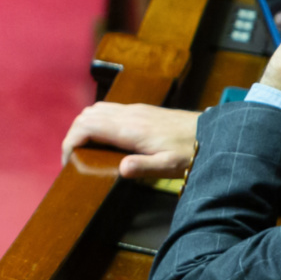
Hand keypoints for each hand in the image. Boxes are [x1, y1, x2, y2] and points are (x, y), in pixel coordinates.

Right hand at [61, 102, 199, 179]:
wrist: (212, 132)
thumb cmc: (191, 151)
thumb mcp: (170, 166)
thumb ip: (145, 167)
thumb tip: (121, 169)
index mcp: (129, 129)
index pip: (86, 127)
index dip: (70, 142)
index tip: (68, 160)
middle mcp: (127, 114)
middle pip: (86, 116)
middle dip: (72, 135)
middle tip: (73, 157)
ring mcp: (133, 109)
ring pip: (95, 109)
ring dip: (83, 126)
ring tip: (84, 148)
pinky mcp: (139, 110)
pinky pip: (107, 109)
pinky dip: (95, 121)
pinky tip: (103, 137)